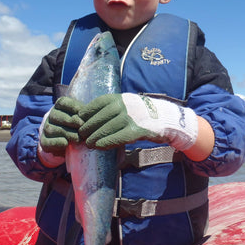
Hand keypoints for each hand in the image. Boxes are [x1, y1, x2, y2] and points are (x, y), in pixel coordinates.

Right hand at [39, 97, 83, 156]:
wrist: (69, 140)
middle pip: (56, 115)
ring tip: (78, 138)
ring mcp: (46, 128)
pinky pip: (47, 142)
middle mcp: (51, 116)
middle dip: (70, 120)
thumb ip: (85, 114)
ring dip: (66, 133)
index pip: (63, 102)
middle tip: (81, 125)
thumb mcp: (83, 116)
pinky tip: (66, 143)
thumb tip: (90, 115)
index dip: (73, 106)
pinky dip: (56, 142)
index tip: (82, 112)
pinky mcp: (44, 142)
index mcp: (59, 106)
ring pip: (51, 129)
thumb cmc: (79, 124)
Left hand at [78, 93, 198, 150]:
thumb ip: (112, 108)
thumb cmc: (142, 113)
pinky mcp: (137, 130)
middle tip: (81, 135)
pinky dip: (106, 142)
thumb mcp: (126, 104)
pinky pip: (118, 137)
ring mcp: (131, 117)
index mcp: (120, 98)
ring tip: (88, 143)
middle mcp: (124, 105)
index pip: (98, 103)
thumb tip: (91, 117)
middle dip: (88, 127)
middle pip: (100, 117)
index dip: (86, 112)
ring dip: (95, 137)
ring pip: (107, 128)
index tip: (78, 120)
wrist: (166, 117)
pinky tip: (99, 147)